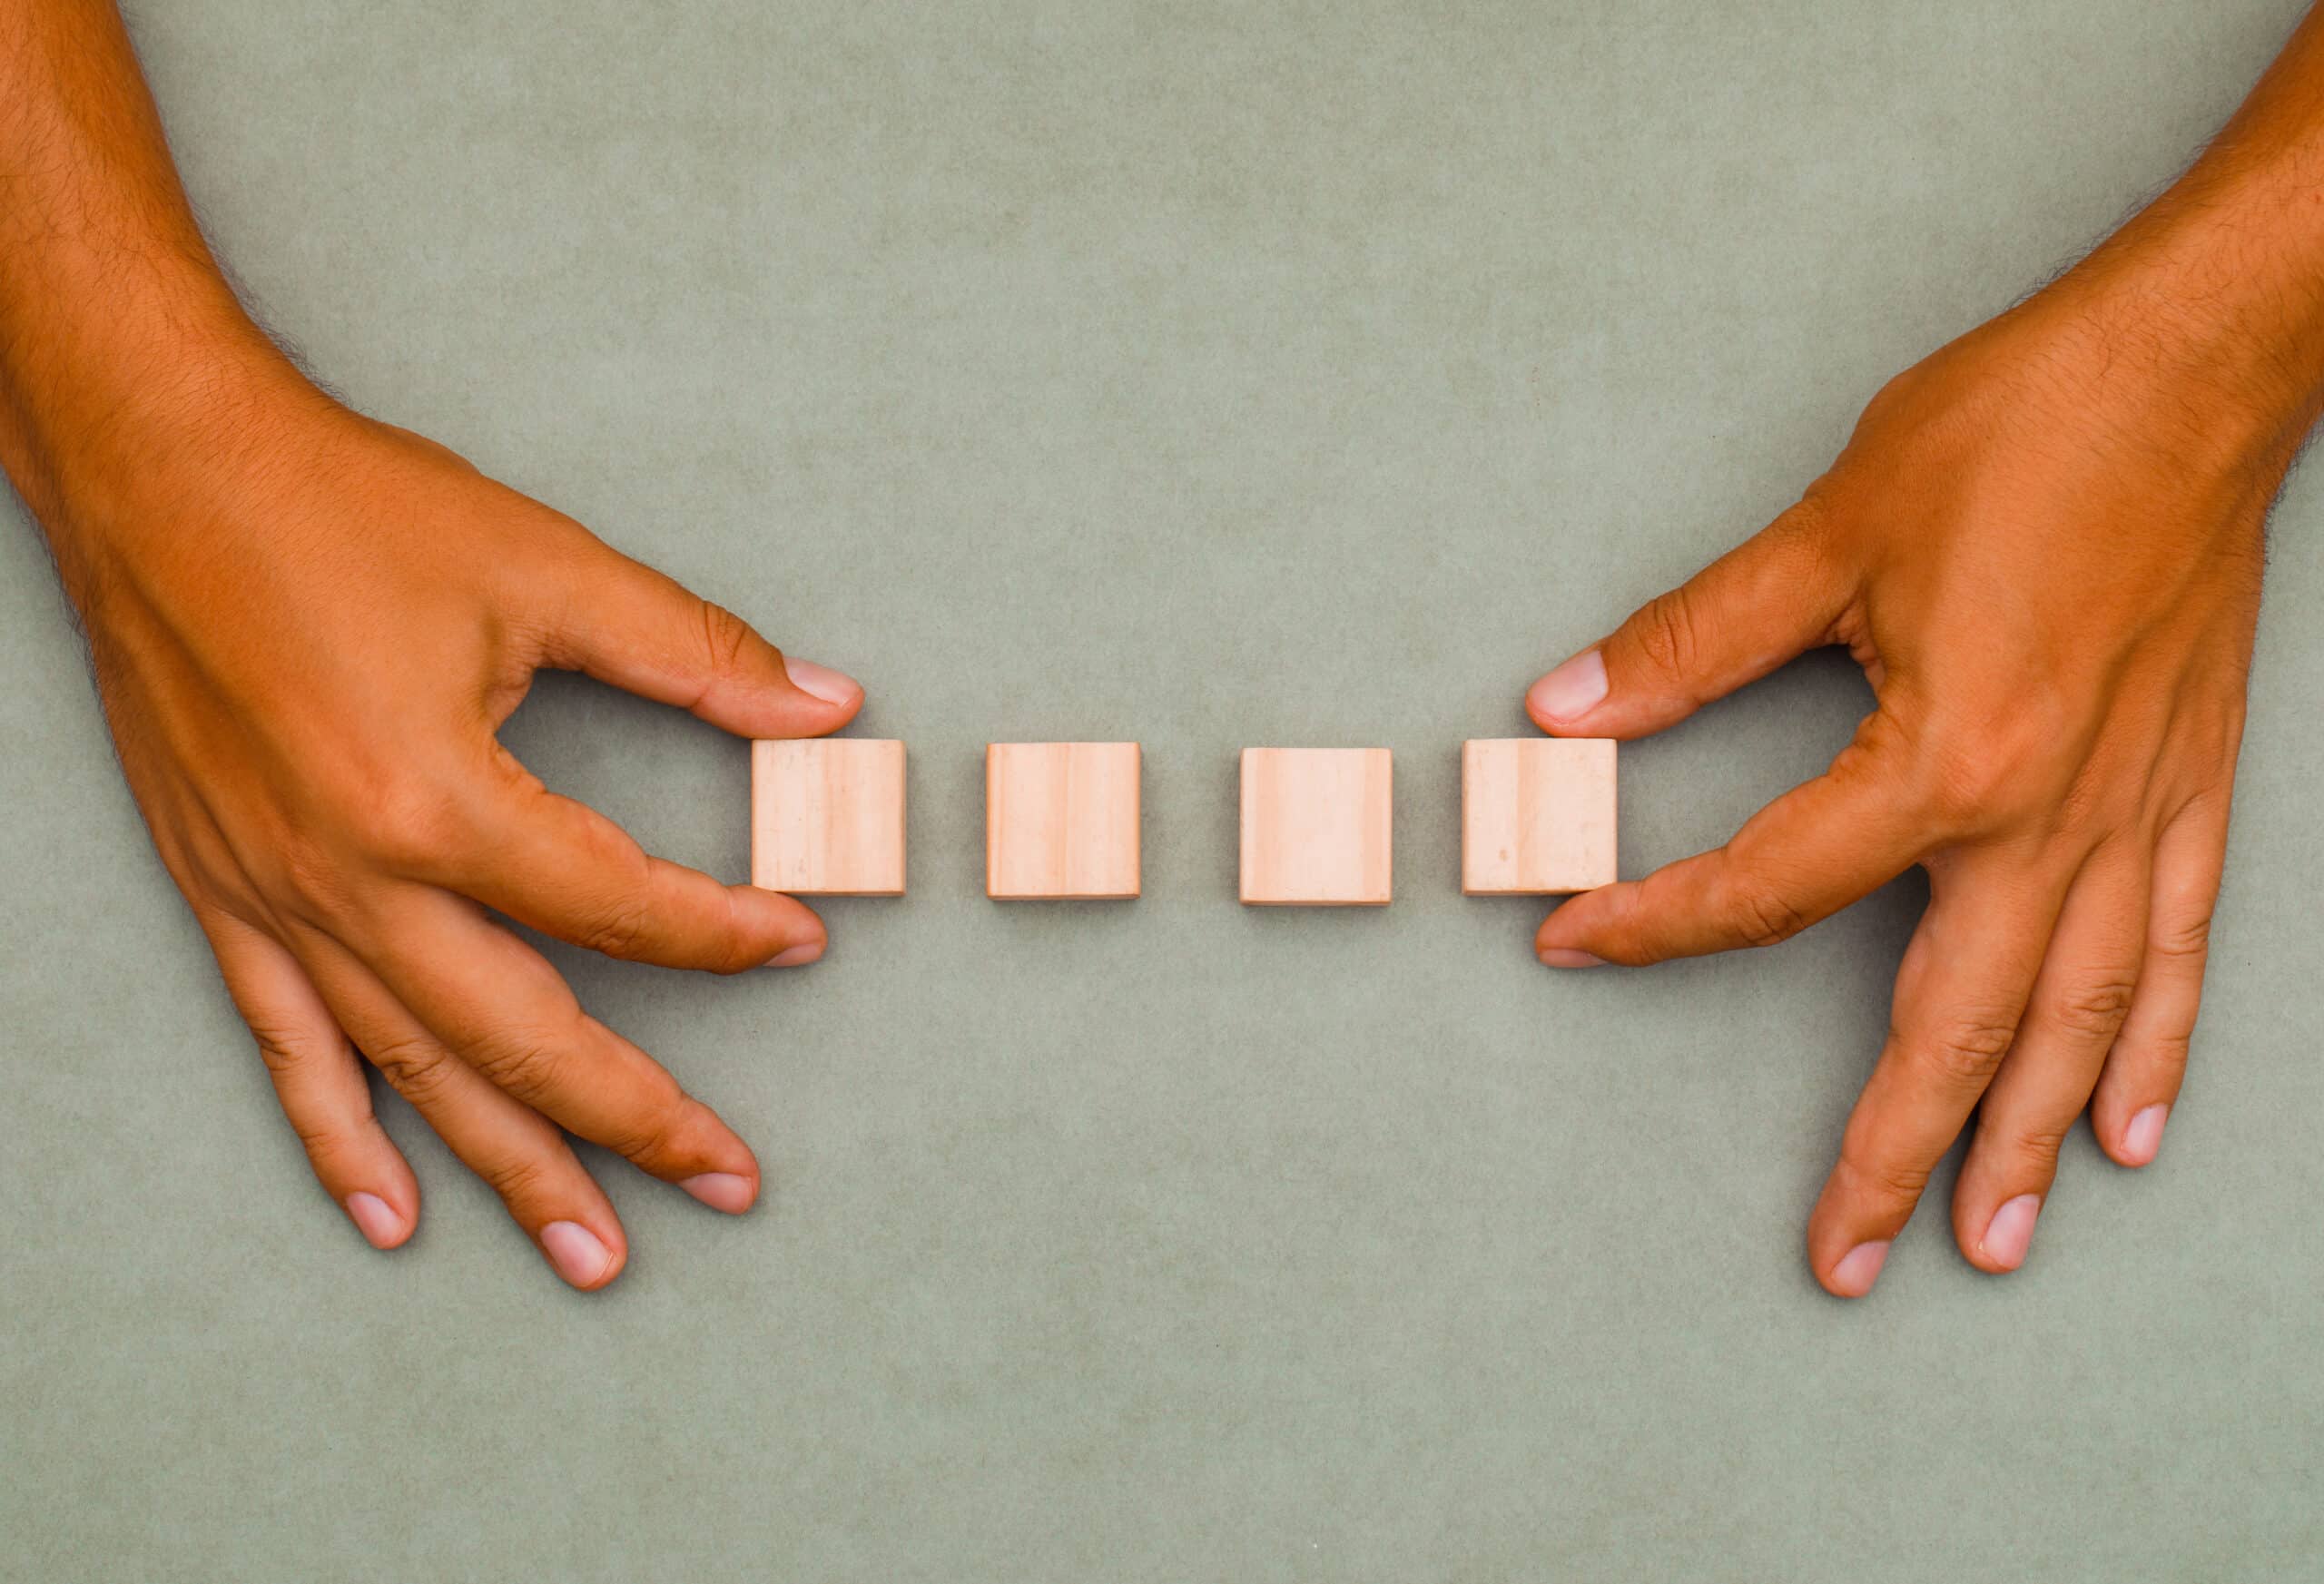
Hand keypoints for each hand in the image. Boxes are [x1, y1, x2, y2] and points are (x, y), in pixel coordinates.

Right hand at [49, 365, 861, 1288]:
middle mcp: (352, 877)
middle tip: (728, 1180)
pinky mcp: (222, 892)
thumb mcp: (544, 567)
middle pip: (523, 1036)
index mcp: (438, 799)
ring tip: (594, 1250)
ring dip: (509, 1167)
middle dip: (636, 1121)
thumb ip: (695, 651)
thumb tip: (824, 704)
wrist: (161, 470)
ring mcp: (277, 898)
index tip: (798, 940)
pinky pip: (288, 1044)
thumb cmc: (344, 508)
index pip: (618, 907)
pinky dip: (340, 1136)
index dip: (725, 935)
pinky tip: (390, 1210)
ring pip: (413, 1070)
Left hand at [1523, 270, 2282, 1296]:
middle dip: (1889, 1153)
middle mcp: (2051, 819)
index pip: (1773, 887)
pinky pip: (2177, 954)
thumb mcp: (1830, 534)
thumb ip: (1694, 641)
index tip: (1577, 940)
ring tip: (1982, 1241)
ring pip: (2073, 1022)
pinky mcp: (2194, 794)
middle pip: (1951, 1024)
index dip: (1658, 921)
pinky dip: (2153, 1050)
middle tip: (1840, 1256)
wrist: (2192, 368)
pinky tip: (2126, 1130)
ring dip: (2021, 1140)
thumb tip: (1569, 706)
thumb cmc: (2022, 434)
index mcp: (1949, 760)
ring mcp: (2135, 818)